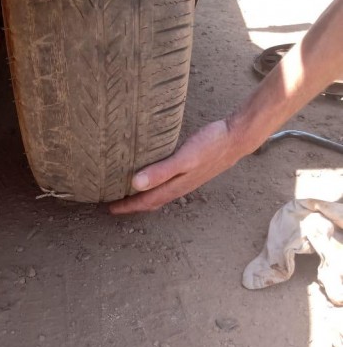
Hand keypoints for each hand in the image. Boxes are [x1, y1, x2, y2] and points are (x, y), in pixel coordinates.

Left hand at [109, 119, 241, 213]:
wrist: (237, 138)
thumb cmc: (211, 146)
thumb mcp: (184, 158)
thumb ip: (160, 171)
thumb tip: (135, 185)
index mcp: (174, 187)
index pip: (145, 202)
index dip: (126, 207)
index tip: (109, 208)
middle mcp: (179, 186)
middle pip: (151, 201)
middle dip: (132, 205)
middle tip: (114, 204)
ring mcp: (186, 179)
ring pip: (159, 194)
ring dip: (143, 196)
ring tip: (128, 193)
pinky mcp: (190, 169)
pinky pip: (167, 183)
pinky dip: (154, 185)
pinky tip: (151, 176)